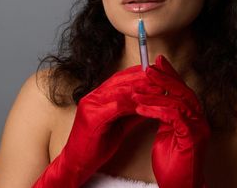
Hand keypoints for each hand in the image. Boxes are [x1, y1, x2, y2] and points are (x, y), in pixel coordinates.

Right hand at [32, 64, 157, 187]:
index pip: (118, 79)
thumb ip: (131, 114)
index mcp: (97, 97)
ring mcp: (90, 105)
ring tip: (157, 87)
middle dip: (141, 77)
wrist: (76, 163)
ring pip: (118, 90)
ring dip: (140, 88)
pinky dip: (131, 104)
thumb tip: (149, 105)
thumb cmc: (95, 146)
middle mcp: (92, 97)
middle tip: (160, 76)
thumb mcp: (117, 127)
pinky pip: (115, 107)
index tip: (155, 73)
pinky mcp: (92, 117)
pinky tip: (144, 104)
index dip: (137, 74)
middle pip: (119, 81)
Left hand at [133, 55, 210, 187]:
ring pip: (177, 101)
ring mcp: (198, 127)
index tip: (156, 62)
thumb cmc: (173, 161)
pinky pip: (174, 116)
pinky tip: (141, 108)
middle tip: (147, 68)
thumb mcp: (166, 132)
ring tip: (135, 92)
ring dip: (154, 94)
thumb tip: (155, 98)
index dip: (169, 74)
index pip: (182, 89)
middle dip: (164, 78)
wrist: (179, 185)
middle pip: (183, 90)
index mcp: (192, 115)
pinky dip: (157, 110)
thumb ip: (165, 115)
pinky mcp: (192, 137)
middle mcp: (199, 118)